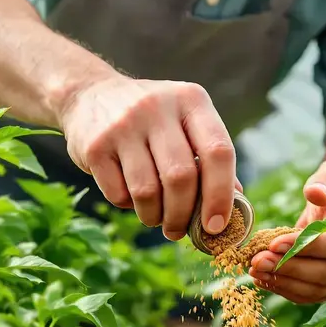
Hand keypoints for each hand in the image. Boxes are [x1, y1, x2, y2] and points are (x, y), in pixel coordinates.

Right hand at [59, 76, 237, 240]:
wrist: (88, 95)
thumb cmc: (151, 119)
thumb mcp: (185, 121)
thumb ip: (211, 156)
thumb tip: (237, 203)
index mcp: (191, 100)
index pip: (218, 152)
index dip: (221, 195)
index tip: (217, 226)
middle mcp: (157, 107)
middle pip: (182, 177)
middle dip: (183, 215)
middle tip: (179, 231)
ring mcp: (123, 125)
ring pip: (147, 191)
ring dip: (155, 217)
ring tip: (156, 218)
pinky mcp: (95, 145)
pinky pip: (118, 194)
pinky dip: (128, 206)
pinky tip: (130, 197)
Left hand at [248, 159, 325, 303]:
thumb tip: (315, 193)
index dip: (311, 246)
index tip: (276, 242)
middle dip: (291, 268)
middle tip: (258, 260)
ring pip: (320, 288)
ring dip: (285, 282)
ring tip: (256, 270)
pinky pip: (313, 293)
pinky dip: (287, 288)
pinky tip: (264, 278)